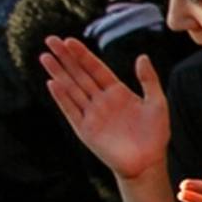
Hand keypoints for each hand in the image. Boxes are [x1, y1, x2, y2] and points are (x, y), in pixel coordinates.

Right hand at [42, 39, 170, 180]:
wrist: (148, 161)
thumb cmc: (155, 133)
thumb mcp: (157, 102)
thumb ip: (148, 80)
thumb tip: (142, 56)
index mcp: (118, 91)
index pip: (96, 68)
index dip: (83, 55)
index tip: (70, 40)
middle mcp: (101, 100)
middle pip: (79, 74)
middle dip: (65, 58)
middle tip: (50, 40)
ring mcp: (91, 113)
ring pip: (71, 88)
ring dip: (58, 73)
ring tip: (45, 57)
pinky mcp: (85, 129)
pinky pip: (71, 110)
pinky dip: (62, 97)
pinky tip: (53, 83)